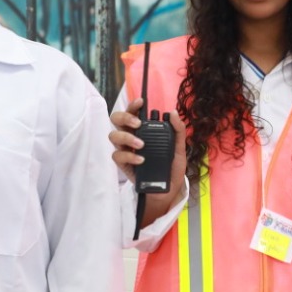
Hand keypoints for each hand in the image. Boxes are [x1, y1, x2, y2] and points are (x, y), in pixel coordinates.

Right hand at [109, 98, 186, 227]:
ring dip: (126, 137)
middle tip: (138, 125)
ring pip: (113, 136)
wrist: (169, 188)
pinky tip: (141, 159)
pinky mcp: (123, 165)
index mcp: (143, 129)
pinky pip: (117, 156)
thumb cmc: (171, 165)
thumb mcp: (179, 147)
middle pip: (116, 119)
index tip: (141, 102)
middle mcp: (131, 136)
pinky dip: (129, 156)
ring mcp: (126, 150)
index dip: (133, 105)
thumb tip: (173, 112)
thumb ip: (178, 130)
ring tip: (141, 145)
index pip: (133, 112)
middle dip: (125, 117)